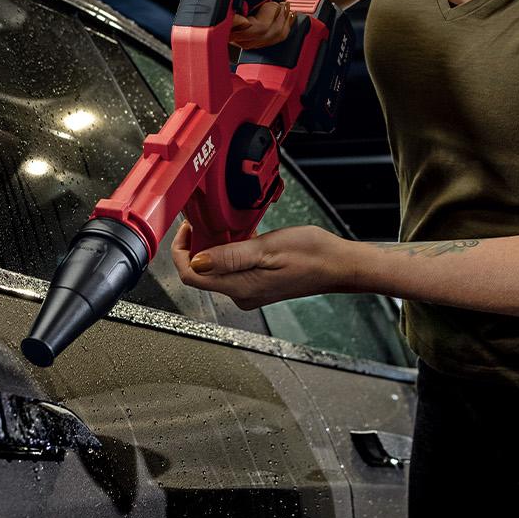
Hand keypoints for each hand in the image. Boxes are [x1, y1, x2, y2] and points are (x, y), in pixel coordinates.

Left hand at [172, 219, 350, 310]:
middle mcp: (242, 295)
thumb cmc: (311, 254)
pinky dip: (229, 251)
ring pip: (216, 270)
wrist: (338, 265)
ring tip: (226, 227)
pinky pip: (232, 270)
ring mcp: (249, 292)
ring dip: (214, 247)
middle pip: (201, 273)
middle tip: (206, 222)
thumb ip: (229, 256)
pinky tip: (242, 237)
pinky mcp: (257, 286)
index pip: (191, 276)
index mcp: (240, 288)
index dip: (180, 251)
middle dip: (197, 246)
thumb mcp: (267, 248)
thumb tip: (196, 262)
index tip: (187, 228)